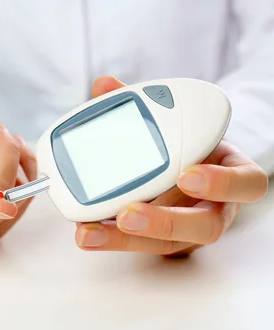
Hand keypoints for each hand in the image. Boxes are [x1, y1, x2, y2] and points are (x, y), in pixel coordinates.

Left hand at [75, 77, 267, 255]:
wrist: (193, 168)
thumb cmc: (189, 145)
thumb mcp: (177, 123)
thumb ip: (143, 106)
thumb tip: (104, 84)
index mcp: (231, 173)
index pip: (245, 183)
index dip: (221, 183)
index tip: (187, 175)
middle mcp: (215, 207)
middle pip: (206, 227)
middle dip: (165, 222)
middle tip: (128, 214)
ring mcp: (189, 230)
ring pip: (168, 245)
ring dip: (126, 240)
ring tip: (89, 232)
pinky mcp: (163, 241)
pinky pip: (141, 244)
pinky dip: (109, 237)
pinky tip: (85, 229)